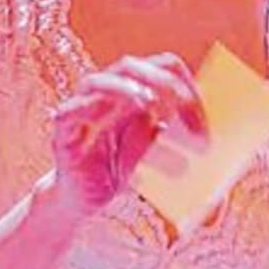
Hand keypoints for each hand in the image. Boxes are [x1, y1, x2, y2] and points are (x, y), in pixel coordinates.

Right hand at [49, 52, 209, 218]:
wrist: (84, 203)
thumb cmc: (120, 173)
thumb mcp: (154, 156)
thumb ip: (170, 139)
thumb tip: (200, 133)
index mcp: (134, 92)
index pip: (161, 67)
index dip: (184, 84)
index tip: (204, 116)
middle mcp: (107, 94)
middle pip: (130, 65)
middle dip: (161, 80)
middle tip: (186, 104)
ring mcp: (82, 110)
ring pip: (97, 82)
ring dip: (125, 89)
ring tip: (150, 103)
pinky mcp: (64, 134)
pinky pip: (69, 113)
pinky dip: (88, 110)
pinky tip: (103, 120)